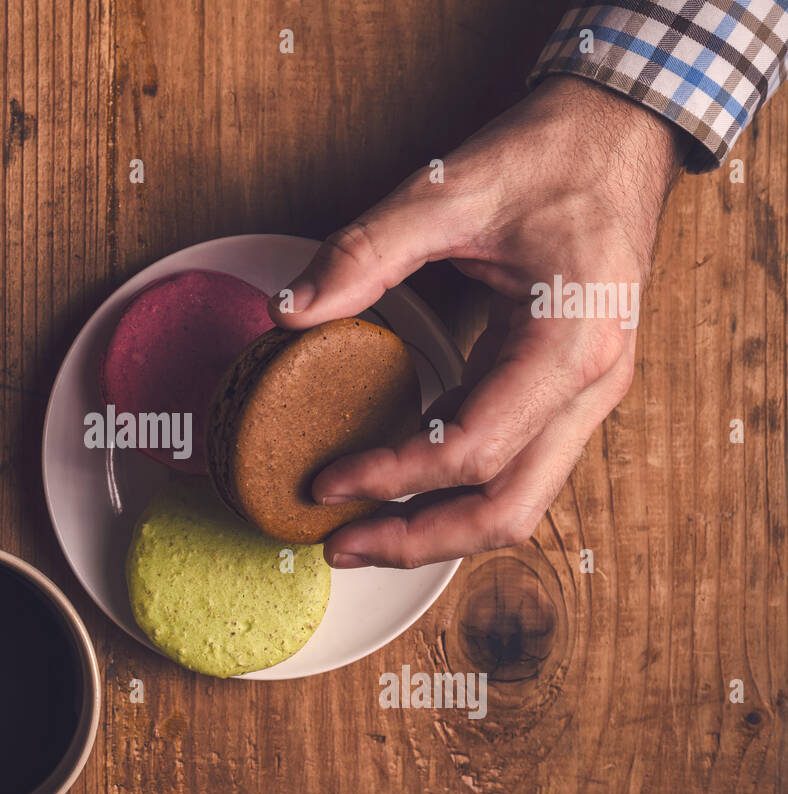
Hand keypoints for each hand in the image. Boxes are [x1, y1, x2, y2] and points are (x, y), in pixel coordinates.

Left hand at [271, 76, 683, 568]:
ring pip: (517, 500)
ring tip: (361, 531)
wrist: (621, 133)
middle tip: (340, 544)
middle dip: (419, 540)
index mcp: (570, 344)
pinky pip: (512, 463)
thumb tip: (287, 312)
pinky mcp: (563, 389)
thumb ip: (364, 251)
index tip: (325, 480)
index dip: (391, 477)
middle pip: (507, 508)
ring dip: (438, 526)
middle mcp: (590, 385)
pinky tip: (397, 480)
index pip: (473, 450)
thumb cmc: (554, 156)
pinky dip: (453, 487)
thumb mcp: (450, 191)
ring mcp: (584, 394)